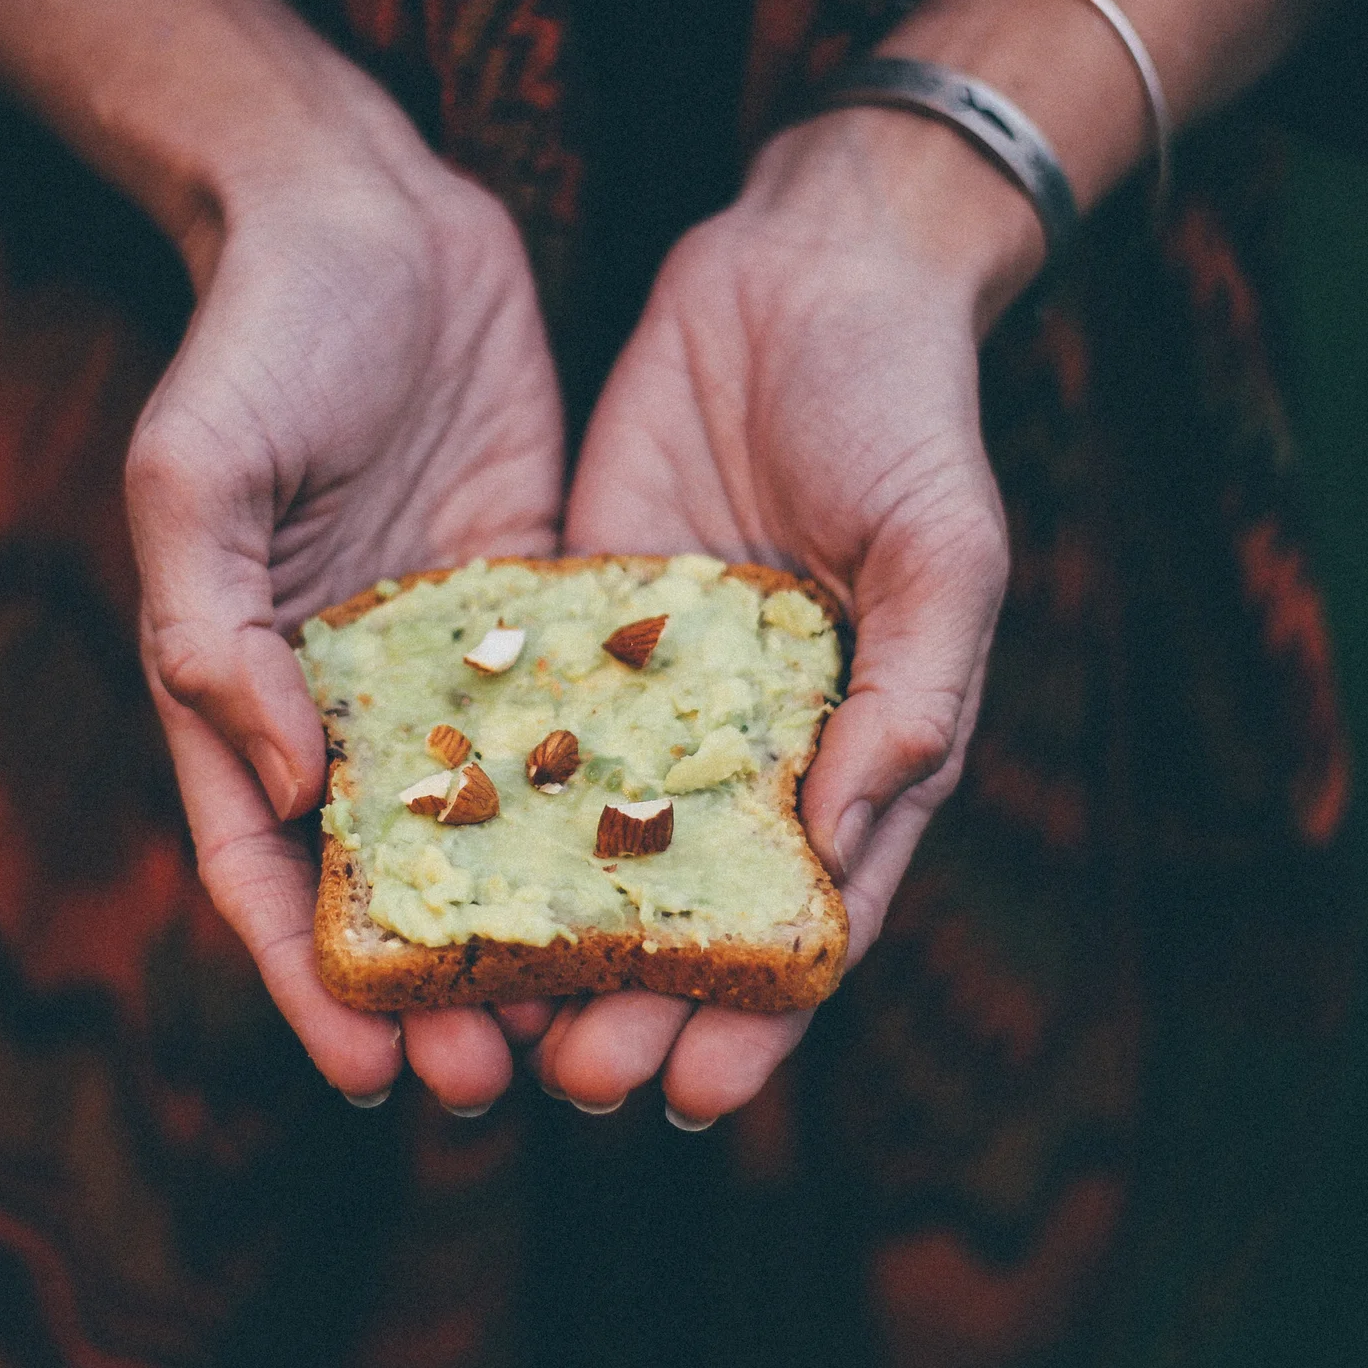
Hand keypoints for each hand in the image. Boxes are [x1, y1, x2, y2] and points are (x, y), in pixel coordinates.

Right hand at [131, 152, 563, 1112]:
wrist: (368, 211)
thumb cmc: (260, 335)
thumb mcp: (198, 469)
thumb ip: (210, 626)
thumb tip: (279, 784)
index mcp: (241, 684)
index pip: (263, 870)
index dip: (311, 979)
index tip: (373, 1072)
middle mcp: (345, 694)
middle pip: (389, 877)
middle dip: (438, 984)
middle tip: (504, 1073)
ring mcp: (447, 656)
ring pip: (494, 827)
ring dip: (534, 926)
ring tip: (596, 1013)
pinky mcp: (539, 603)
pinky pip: (576, 724)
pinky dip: (606, 808)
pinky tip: (669, 873)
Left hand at [547, 108, 1037, 1125]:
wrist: (807, 271)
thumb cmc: (906, 412)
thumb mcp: (945, 553)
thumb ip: (914, 698)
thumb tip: (842, 852)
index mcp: (854, 752)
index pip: (805, 921)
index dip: (758, 1017)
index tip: (699, 1096)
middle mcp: (742, 744)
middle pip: (683, 913)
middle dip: (632, 1003)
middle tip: (569, 1077)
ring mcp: (647, 689)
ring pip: (587, 847)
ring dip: (542, 939)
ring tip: (483, 1016)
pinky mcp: (566, 621)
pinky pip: (519, 731)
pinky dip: (481, 808)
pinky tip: (422, 871)